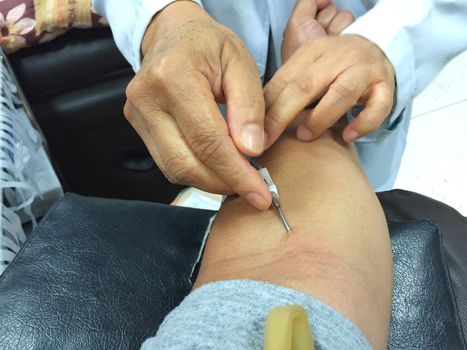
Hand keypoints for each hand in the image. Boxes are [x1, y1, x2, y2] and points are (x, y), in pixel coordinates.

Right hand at [124, 1, 270, 208]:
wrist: (173, 34)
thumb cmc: (210, 45)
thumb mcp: (241, 63)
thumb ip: (250, 107)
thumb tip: (252, 151)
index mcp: (173, 77)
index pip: (207, 141)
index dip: (236, 173)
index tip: (260, 194)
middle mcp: (146, 100)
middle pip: (186, 163)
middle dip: (223, 183)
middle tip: (253, 190)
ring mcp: (136, 115)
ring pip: (174, 169)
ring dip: (210, 182)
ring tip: (238, 178)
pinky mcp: (137, 126)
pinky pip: (168, 163)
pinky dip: (196, 172)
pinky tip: (218, 168)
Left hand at [265, 6, 394, 144]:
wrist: (377, 47)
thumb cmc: (332, 66)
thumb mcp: (307, 67)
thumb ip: (284, 88)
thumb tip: (256, 121)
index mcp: (313, 51)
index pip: (284, 80)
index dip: (266, 108)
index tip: (252, 133)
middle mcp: (339, 57)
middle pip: (306, 85)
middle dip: (282, 115)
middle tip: (269, 140)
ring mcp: (365, 70)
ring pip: (342, 93)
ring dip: (321, 118)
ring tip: (306, 136)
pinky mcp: (385, 86)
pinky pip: (378, 106)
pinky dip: (363, 123)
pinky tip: (348, 136)